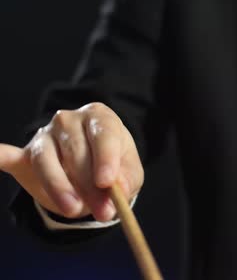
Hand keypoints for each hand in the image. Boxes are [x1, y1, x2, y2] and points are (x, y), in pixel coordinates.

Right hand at [0, 103, 143, 221]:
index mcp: (100, 117)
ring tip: (74, 209)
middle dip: (89, 186)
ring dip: (60, 187)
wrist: (91, 168)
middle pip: (76, 151)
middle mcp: (69, 120)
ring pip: (47, 160)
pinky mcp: (25, 154)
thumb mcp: (130, 174)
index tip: (106, 183)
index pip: (103, 135)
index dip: (105, 159)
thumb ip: (127, 181)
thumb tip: (118, 192)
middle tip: (103, 212)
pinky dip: (1, 156)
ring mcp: (45, 135)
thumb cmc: (114, 166)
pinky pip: (9, 156)